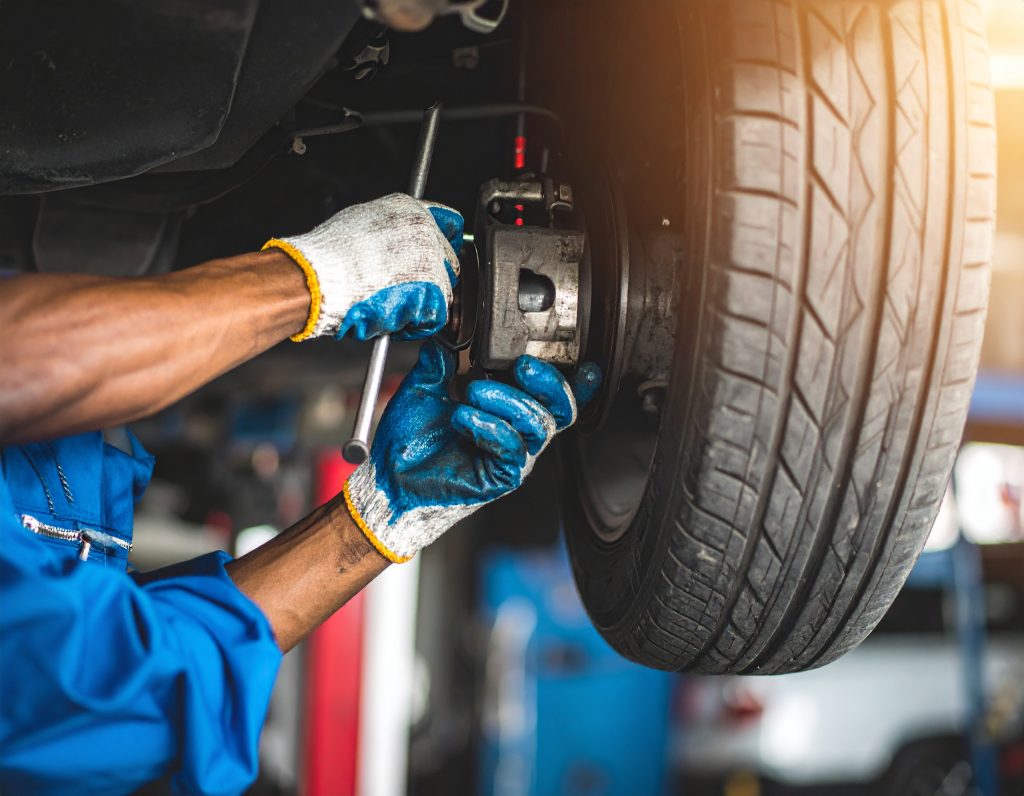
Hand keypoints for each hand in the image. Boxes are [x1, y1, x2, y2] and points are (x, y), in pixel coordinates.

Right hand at [264, 193, 462, 341]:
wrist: (320, 279)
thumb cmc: (328, 256)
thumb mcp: (360, 222)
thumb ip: (389, 230)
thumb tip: (394, 242)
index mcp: (410, 210)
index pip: (448, 225)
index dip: (440, 246)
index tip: (436, 259)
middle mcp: (426, 231)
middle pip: (448, 261)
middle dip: (430, 280)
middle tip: (403, 292)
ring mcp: (432, 260)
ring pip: (443, 291)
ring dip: (421, 303)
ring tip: (390, 304)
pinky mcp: (433, 290)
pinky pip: (435, 315)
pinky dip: (416, 323)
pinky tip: (392, 317)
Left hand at [343, 341, 601, 562]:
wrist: (390, 479)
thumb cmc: (411, 442)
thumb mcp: (426, 388)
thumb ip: (442, 360)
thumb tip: (449, 329)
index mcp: (510, 413)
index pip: (553, 396)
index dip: (577, 382)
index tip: (584, 364)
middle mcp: (518, 435)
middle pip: (562, 409)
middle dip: (549, 382)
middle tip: (522, 365)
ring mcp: (513, 458)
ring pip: (538, 424)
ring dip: (508, 400)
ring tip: (473, 391)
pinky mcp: (500, 477)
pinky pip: (512, 448)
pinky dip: (489, 425)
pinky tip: (462, 417)